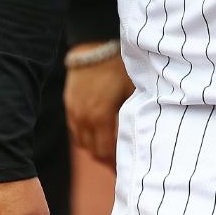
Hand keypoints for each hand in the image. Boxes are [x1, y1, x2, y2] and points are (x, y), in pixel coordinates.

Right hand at [63, 48, 132, 166]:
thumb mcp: (133, 89)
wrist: (95, 44)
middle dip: (107, 160)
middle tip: (120, 165)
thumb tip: (147, 133)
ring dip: (95, 149)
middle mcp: (84, 117)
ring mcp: (73, 111)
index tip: (125, 170)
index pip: (105, 152)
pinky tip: (98, 134)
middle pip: (93, 151)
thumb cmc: (120, 65)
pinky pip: (75, 130)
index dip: (115, 165)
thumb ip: (136, 113)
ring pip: (82, 142)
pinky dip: (86, 136)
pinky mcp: (69, 104)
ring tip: (110, 151)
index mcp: (100, 116)